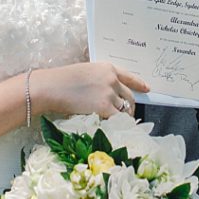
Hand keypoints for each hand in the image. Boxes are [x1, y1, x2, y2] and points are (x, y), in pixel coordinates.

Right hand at [33, 62, 148, 118]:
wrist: (51, 87)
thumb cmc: (61, 81)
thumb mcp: (85, 73)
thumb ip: (99, 80)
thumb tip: (106, 94)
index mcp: (107, 68)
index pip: (129, 77)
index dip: (139, 84)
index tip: (147, 89)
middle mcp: (112, 80)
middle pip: (129, 96)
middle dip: (129, 107)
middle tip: (126, 116)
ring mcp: (110, 93)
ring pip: (123, 109)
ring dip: (120, 118)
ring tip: (114, 125)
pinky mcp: (105, 107)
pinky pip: (117, 119)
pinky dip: (116, 125)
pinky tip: (112, 129)